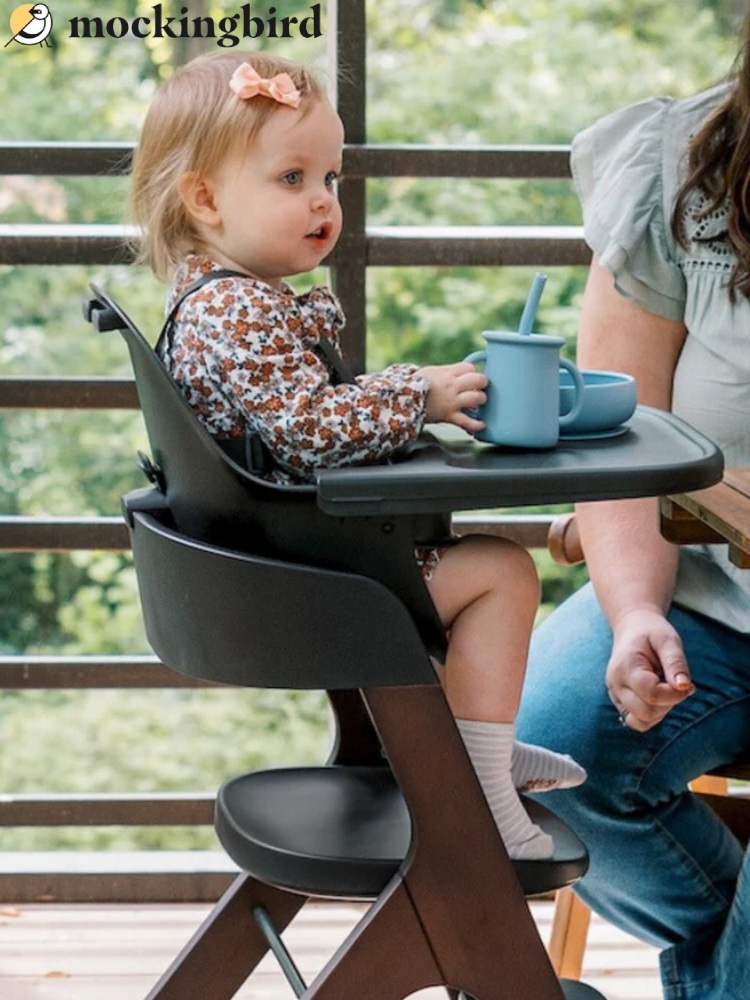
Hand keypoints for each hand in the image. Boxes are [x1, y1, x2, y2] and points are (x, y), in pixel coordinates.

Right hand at [416, 362, 487, 432]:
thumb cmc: (415, 384)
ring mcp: (452, 401)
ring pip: (476, 398)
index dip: (472, 373)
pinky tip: (482, 424)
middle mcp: (452, 386)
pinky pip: (467, 422)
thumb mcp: (431, 372)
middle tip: (478, 388)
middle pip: (478, 379)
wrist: (402, 400)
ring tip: (477, 403)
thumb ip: (447, 371)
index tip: (469, 378)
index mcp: (447, 374)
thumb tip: (460, 372)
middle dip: (482, 383)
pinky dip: (476, 425)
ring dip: (480, 400)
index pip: (470, 368)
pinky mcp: (449, 416)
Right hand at [606, 607, 694, 731]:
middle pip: (645, 712)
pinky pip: (636, 720)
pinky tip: (658, 696)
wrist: (632, 628)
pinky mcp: (618, 701)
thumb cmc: (651, 632)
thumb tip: (684, 687)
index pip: (651, 695)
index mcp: (626, 666)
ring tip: (664, 689)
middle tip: (675, 684)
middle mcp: (615, 683)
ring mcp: (614, 694)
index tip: (687, 684)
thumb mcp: (668, 640)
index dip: (674, 695)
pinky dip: (652, 714)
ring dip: (660, 711)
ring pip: (640, 721)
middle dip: (668, 704)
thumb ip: (676, 663)